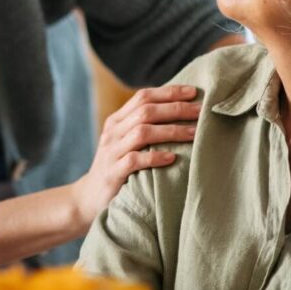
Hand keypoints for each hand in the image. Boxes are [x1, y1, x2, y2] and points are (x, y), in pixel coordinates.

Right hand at [69, 85, 199, 229]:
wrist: (90, 197)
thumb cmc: (118, 167)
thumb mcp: (126, 142)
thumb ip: (145, 127)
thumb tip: (183, 112)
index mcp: (117, 120)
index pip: (143, 97)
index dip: (169, 92)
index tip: (194, 92)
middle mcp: (113, 132)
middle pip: (146, 111)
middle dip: (176, 108)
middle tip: (201, 111)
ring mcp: (111, 152)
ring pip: (142, 132)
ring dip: (171, 131)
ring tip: (194, 133)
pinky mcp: (112, 172)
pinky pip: (134, 160)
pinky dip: (155, 157)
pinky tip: (172, 158)